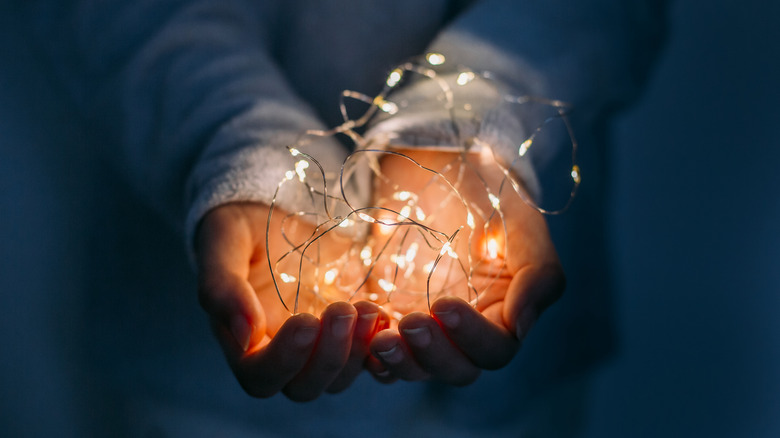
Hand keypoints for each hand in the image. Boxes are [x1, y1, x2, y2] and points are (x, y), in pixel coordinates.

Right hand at [195, 202, 386, 400]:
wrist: (277, 214)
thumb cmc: (242, 230)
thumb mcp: (223, 243)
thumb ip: (221, 288)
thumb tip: (244, 336)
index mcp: (244, 343)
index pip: (261, 377)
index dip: (284, 359)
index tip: (304, 321)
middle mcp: (283, 355)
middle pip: (305, 386)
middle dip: (329, 355)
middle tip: (343, 310)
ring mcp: (320, 348)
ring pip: (341, 378)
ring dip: (358, 350)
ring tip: (369, 309)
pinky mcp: (350, 335)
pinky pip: (370, 358)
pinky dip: (381, 346)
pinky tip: (385, 315)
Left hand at [363, 148, 564, 384]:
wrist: (441, 168)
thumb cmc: (489, 196)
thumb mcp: (523, 226)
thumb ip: (538, 276)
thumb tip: (519, 328)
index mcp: (503, 315)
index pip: (494, 350)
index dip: (472, 337)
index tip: (445, 303)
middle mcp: (465, 332)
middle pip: (455, 369)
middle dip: (432, 353)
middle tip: (409, 322)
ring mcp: (425, 328)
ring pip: (415, 368)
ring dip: (398, 360)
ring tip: (379, 337)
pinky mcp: (388, 316)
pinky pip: (378, 351)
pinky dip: (368, 350)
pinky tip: (360, 330)